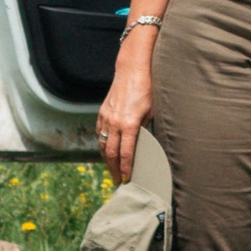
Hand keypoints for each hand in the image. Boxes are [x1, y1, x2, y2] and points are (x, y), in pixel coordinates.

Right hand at [98, 46, 153, 183]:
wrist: (131, 70)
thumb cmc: (146, 89)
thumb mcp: (151, 111)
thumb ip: (144, 129)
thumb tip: (143, 144)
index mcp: (129, 124)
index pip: (126, 153)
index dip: (126, 168)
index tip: (126, 179)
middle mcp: (115, 123)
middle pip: (111, 153)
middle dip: (114, 169)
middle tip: (118, 180)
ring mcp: (106, 118)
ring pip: (102, 144)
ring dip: (106, 159)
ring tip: (112, 169)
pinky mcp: (102, 112)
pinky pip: (99, 133)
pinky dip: (101, 144)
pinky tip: (105, 150)